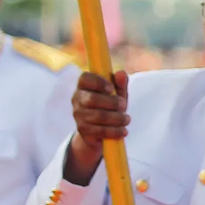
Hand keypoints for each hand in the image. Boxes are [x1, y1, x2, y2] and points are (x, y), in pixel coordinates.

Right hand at [64, 70, 130, 184]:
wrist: (99, 131)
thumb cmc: (109, 106)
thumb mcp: (117, 94)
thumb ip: (120, 84)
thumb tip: (121, 73)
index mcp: (84, 86)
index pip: (85, 78)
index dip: (98, 82)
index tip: (111, 88)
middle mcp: (77, 99)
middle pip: (92, 99)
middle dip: (112, 102)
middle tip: (124, 106)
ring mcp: (78, 115)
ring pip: (98, 116)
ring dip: (117, 118)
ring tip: (127, 119)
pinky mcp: (83, 130)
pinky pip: (99, 130)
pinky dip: (115, 131)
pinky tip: (124, 131)